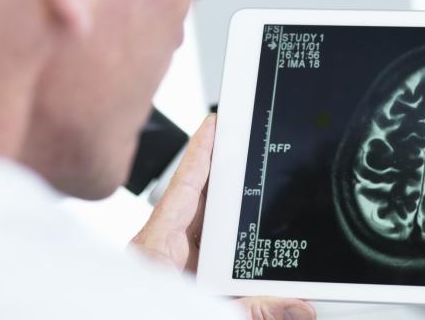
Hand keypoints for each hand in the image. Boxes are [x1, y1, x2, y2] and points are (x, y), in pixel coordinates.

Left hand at [130, 117, 315, 319]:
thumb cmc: (127, 312)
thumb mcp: (198, 311)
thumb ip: (250, 310)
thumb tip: (297, 306)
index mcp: (155, 251)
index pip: (183, 188)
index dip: (202, 153)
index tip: (218, 124)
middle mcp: (164, 260)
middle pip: (203, 212)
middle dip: (233, 191)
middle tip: (260, 162)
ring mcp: (173, 276)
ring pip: (212, 245)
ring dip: (241, 235)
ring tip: (273, 218)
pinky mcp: (184, 292)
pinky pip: (217, 272)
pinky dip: (241, 270)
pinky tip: (265, 276)